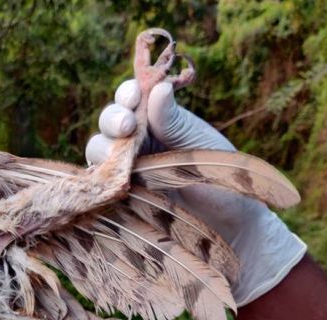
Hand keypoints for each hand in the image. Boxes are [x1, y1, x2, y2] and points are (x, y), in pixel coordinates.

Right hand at [85, 80, 305, 305]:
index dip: (126, 94)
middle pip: (109, 122)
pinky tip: (110, 178)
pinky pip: (97, 183)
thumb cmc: (222, 178)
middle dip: (112, 118)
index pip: (132, 99)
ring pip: (98, 149)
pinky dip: (98, 178)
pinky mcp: (118, 197)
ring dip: (103, 147)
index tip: (134, 96)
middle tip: (127, 126)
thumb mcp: (199, 144)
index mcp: (157, 121)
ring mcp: (125, 169)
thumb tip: (158, 87)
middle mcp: (137, 142)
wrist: (229, 225)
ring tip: (120, 155)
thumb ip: (173, 120)